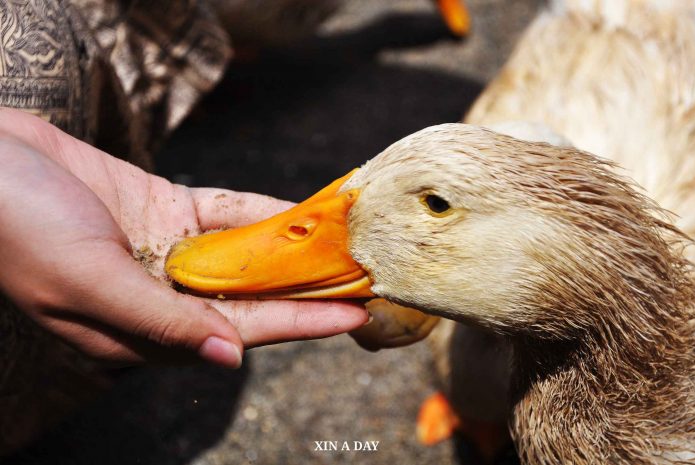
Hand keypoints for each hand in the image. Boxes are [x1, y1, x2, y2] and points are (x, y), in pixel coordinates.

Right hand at [0, 109, 366, 367]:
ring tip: (345, 245)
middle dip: (306, 289)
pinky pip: (223, 211)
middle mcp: (160, 294)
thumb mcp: (88, 281)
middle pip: (251, 295)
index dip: (299, 323)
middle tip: (365, 280)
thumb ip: (159, 321)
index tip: (351, 316)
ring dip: (291, 248)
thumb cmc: (18, 229)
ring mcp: (165, 250)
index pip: (239, 330)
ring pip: (243, 253)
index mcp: (140, 328)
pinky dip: (259, 211)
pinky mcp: (163, 208)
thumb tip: (228, 358)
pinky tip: (298, 209)